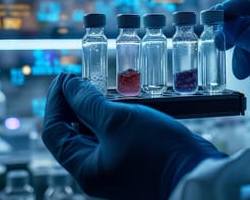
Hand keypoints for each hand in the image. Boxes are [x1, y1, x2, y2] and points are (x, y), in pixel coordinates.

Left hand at [42, 74, 225, 199]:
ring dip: (92, 110)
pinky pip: (110, 138)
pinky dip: (109, 119)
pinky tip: (118, 103)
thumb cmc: (156, 149)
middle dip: (72, 104)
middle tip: (80, 79)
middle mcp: (95, 172)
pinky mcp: (130, 163)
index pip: (54, 131)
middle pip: (70, 133)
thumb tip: (68, 85)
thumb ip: (88, 102)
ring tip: (99, 87)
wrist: (196, 171)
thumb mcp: (117, 120)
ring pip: (92, 134)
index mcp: (84, 168)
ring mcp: (113, 169)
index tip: (65, 77)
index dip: (55, 101)